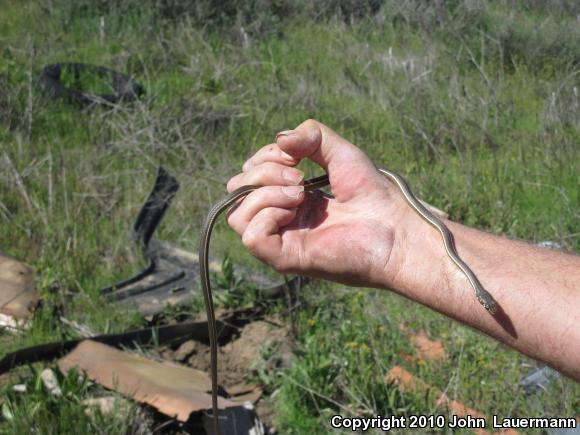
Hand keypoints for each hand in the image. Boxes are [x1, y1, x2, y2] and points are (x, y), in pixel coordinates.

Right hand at [226, 119, 431, 287]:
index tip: (295, 156)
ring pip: (237, 214)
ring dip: (264, 193)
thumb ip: (311, 136)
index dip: (264, 157)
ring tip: (299, 192)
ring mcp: (281, 239)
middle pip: (238, 192)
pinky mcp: (286, 258)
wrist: (394, 226)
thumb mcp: (340, 153)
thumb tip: (279, 139)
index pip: (250, 175)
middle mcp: (281, 219)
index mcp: (289, 197)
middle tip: (298, 176)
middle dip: (262, 172)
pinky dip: (266, 215)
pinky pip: (251, 237)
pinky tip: (294, 209)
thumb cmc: (373, 194)